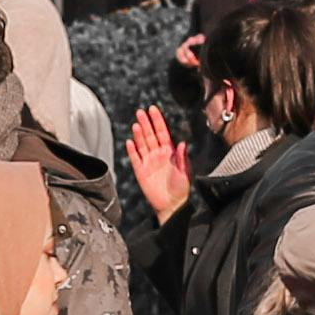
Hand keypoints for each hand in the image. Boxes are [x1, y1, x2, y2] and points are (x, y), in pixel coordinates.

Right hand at [124, 105, 190, 223]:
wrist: (172, 205)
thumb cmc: (181, 188)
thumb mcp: (185, 171)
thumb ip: (182, 157)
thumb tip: (182, 143)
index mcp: (170, 152)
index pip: (162, 132)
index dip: (157, 121)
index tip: (153, 109)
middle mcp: (158, 154)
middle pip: (150, 135)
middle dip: (146, 123)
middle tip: (141, 112)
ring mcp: (149, 162)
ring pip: (142, 144)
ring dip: (139, 134)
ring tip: (136, 124)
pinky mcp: (141, 172)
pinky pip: (135, 159)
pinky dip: (132, 150)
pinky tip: (130, 142)